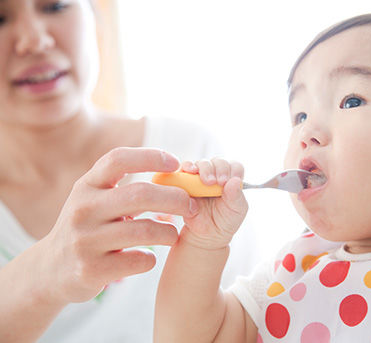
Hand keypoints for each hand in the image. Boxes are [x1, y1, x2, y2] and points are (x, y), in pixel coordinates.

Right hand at [38, 147, 197, 303]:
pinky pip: (138, 261)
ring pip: (144, 230)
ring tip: (173, 234)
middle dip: (175, 198)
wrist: (51, 270)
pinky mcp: (91, 270)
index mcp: (86, 185)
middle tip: (191, 206)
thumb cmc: (88, 227)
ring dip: (168, 232)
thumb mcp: (94, 199)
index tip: (176, 164)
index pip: (118, 159)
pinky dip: (150, 258)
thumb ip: (123, 186)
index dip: (151, 156)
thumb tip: (175, 172)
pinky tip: (148, 257)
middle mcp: (83, 209)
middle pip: (140, 194)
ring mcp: (85, 240)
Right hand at [179, 158, 247, 249]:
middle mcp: (217, 175)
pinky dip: (188, 167)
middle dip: (220, 169)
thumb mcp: (236, 211)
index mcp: (232, 180)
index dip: (233, 170)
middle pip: (219, 162)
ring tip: (207, 182)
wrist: (205, 234)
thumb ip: (237, 197)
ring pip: (203, 163)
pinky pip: (185, 169)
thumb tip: (235, 181)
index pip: (235, 166)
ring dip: (205, 168)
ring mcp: (201, 177)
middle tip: (219, 182)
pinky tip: (191, 171)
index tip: (230, 181)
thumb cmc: (224, 221)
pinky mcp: (186, 180)